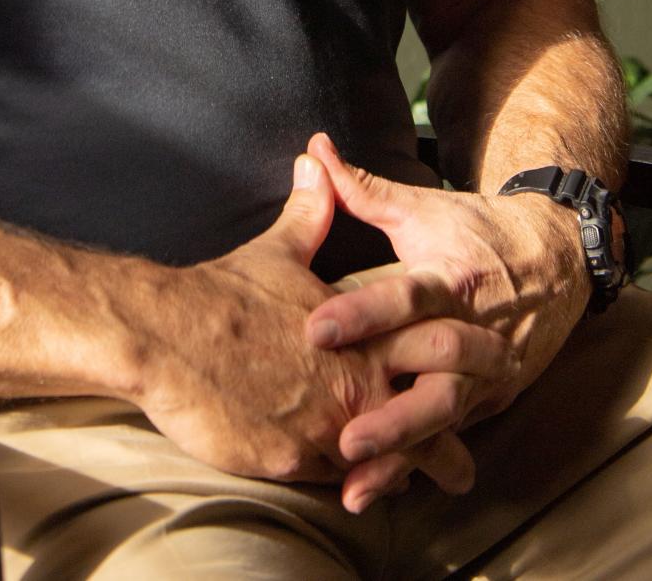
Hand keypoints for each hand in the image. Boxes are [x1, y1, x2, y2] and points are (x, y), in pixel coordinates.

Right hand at [133, 149, 517, 500]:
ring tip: (410, 491)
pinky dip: (348, 485)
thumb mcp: (276, 250)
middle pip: (427, 420)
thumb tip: (317, 161)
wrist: (166, 336)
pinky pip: (334, 482)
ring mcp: (325, 429)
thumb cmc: (223, 292)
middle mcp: (354, 384)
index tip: (486, 366)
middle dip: (450, 447)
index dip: (466, 359)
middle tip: (464, 465)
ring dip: (400, 476)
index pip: (435, 346)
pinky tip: (353, 490)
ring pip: (385, 464)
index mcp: (362, 331)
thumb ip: (309, 212)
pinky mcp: (291, 462)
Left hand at [302, 133, 589, 505]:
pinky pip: (452, 437)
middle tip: (341, 437)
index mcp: (455, 279)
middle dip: (391, 414)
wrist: (556, 257)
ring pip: (446, 422)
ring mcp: (488, 374)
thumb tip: (312, 147)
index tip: (314, 329)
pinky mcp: (491, 400)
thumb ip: (361, 187)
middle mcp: (477, 333)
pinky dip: (418, 464)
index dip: (362, 314)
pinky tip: (377, 489)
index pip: (405, 299)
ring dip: (403, 454)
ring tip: (356, 480)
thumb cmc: (475, 228)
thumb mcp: (422, 207)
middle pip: (436, 381)